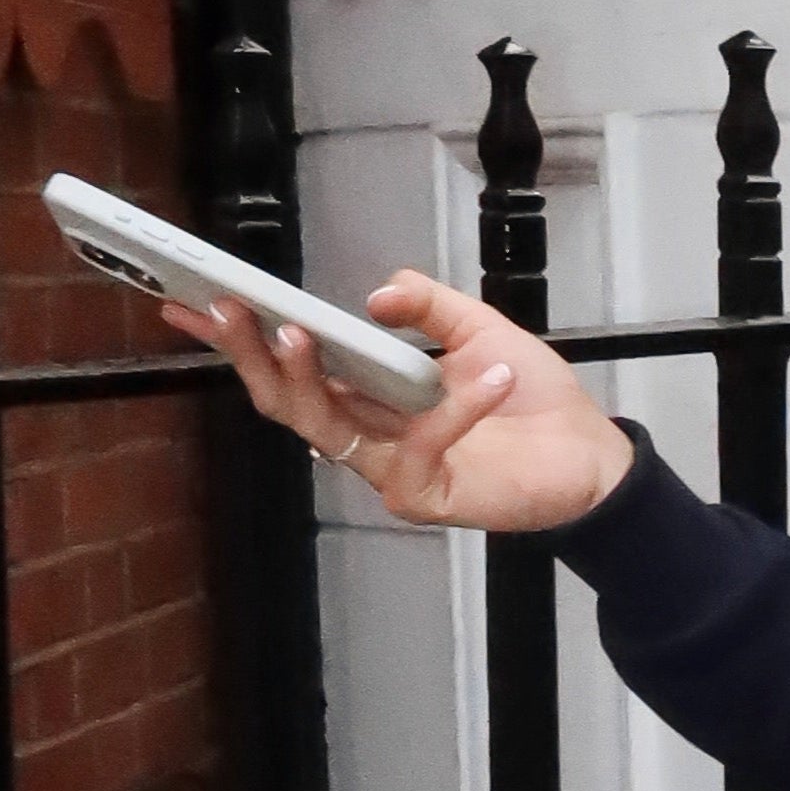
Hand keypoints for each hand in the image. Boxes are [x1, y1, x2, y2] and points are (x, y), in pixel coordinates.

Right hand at [166, 271, 635, 535]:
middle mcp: (366, 434)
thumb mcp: (480, 329)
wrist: (590, 450)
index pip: (290, 365)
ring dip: (307, 376)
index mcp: (368, 392)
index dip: (241, 338)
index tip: (199, 302)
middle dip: (251, 353)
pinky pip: (421, 446)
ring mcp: (388, 469)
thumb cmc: (532, 397)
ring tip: (299, 330)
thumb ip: (428, 305)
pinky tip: (489, 375)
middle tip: (232, 310)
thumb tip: (373, 295)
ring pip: (324, 426)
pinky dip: (455, 406)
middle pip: (286, 399)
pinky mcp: (424, 495)